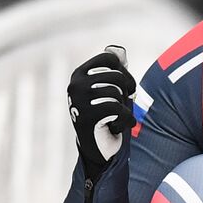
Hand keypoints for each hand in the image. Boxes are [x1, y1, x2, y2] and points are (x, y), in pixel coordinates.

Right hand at [67, 50, 136, 179]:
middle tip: (124, 105)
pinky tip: (120, 126)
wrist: (97, 148)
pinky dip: (126, 120)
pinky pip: (117, 109)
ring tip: (116, 118)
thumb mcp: (108, 92)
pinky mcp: (86, 117)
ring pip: (117, 93)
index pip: (109, 59)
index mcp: (80, 75)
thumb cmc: (106, 117)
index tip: (126, 87)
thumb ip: (113, 73)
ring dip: (124, 109)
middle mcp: (76, 84)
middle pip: (117, 76)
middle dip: (127, 92)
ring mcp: (79, 100)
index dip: (124, 72)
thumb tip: (120, 53)